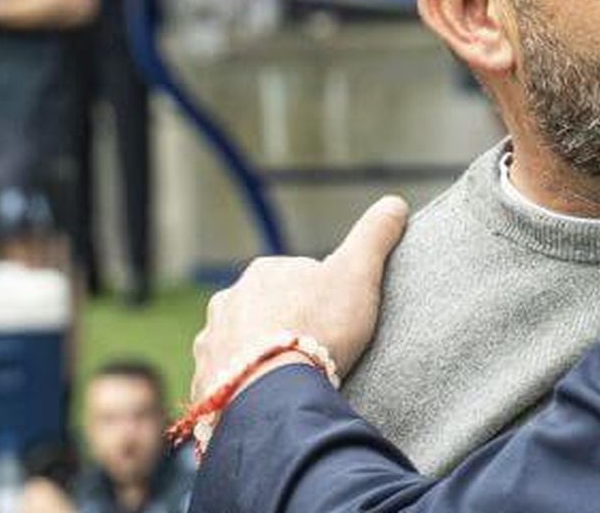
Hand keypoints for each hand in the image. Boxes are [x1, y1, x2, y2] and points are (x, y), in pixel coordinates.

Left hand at [190, 196, 409, 402]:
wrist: (276, 393)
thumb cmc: (319, 328)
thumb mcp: (358, 274)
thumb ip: (374, 236)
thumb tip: (395, 202)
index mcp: (263, 271)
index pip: (298, 278)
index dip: (323, 300)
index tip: (338, 322)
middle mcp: (228, 301)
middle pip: (266, 310)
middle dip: (287, 326)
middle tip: (317, 351)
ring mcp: (211, 342)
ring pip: (242, 344)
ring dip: (262, 356)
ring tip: (291, 379)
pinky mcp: (203, 381)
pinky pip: (226, 381)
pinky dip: (243, 386)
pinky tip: (266, 397)